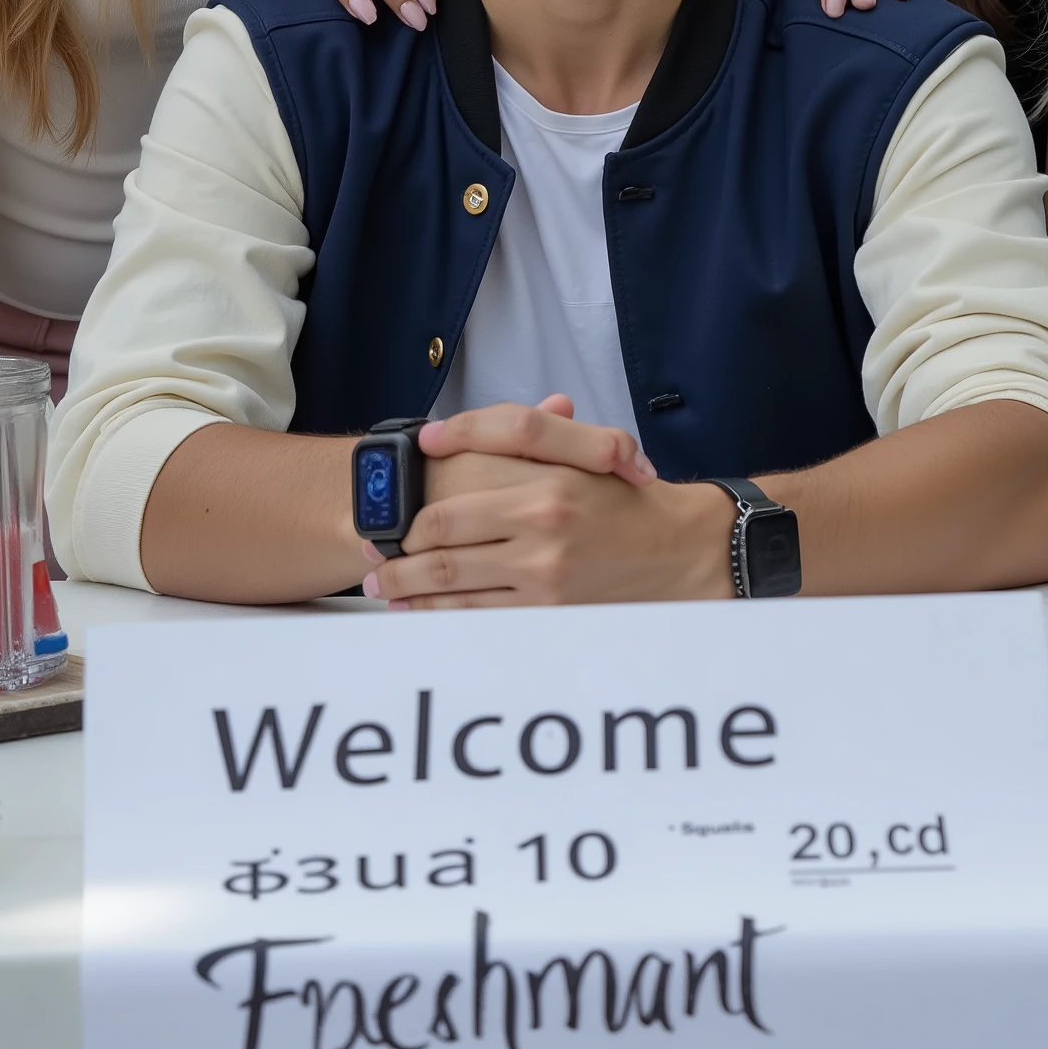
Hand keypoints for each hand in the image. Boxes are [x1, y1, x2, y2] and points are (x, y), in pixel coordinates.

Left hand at [362, 399, 729, 608]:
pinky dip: (441, 616)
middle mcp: (542, 530)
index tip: (386, 509)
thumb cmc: (621, 495)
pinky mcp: (550, 615)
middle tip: (372, 556)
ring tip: (383, 587)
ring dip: (408, 589)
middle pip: (441, 545)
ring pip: (453, 587)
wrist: (675, 549)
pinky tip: (420, 611)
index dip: (407, 506)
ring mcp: (545, 578)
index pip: (452, 496)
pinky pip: (480, 617)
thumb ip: (513, 431)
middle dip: (397, 555)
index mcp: (544, 484)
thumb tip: (438, 434)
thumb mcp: (577, 447)